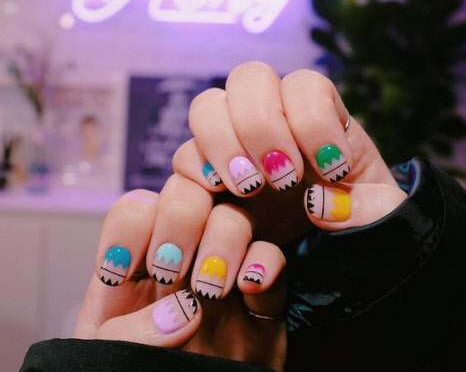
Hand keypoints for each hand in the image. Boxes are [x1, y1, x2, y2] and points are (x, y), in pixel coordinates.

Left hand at [75, 189, 286, 370]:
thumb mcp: (108, 364)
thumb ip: (129, 334)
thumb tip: (183, 311)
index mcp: (133, 267)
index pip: (136, 209)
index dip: (132, 227)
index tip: (125, 270)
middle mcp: (181, 258)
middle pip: (187, 195)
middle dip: (180, 219)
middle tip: (170, 269)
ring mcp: (223, 272)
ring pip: (233, 216)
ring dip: (223, 238)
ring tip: (209, 289)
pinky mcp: (263, 298)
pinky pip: (274, 259)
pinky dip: (266, 263)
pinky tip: (251, 286)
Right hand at [173, 62, 406, 242]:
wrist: (329, 249)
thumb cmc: (359, 220)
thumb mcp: (381, 218)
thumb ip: (368, 210)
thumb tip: (316, 201)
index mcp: (320, 114)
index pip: (305, 84)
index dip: (314, 119)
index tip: (333, 170)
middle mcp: (273, 117)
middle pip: (249, 77)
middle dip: (261, 125)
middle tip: (283, 177)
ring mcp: (236, 141)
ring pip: (208, 105)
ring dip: (224, 141)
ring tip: (250, 189)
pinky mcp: (210, 172)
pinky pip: (187, 153)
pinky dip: (198, 167)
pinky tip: (220, 193)